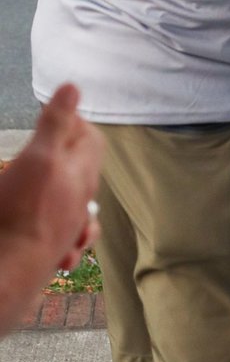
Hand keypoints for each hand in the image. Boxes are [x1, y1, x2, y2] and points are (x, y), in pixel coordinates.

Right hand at [0, 85, 102, 333]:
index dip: (71, 123)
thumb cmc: (23, 214)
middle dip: (62, 154)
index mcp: (81, 173)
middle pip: (81, 168)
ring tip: (34, 182)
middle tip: (38, 148)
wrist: (8, 274)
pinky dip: (56, 222)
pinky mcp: (51, 249)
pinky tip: (43, 219)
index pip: (89, 137)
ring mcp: (67, 226)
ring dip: (59, 187)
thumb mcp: (39, 158)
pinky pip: (62, 231)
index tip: (49, 117)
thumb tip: (72, 87)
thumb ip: (56, 124)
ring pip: (72, 200)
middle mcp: (80, 200)